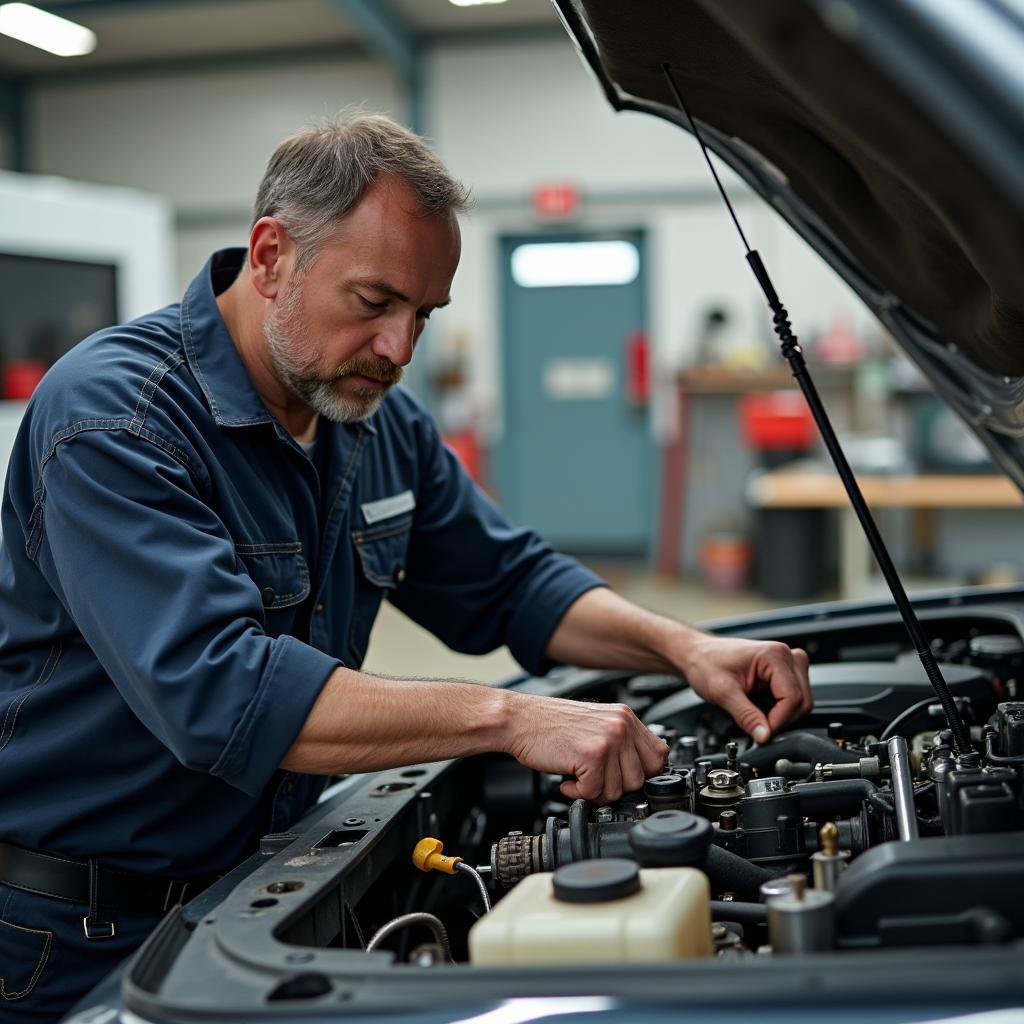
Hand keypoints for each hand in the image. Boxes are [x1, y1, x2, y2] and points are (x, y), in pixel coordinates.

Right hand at [502, 693, 668, 803]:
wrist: (519, 719)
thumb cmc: (550, 725)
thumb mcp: (596, 726)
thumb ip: (621, 744)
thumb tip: (639, 776)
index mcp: (625, 717)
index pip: (658, 756)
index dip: (641, 774)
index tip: (620, 778)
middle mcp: (621, 725)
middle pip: (640, 779)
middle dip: (614, 787)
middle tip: (591, 779)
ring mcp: (609, 739)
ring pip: (618, 790)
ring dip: (594, 791)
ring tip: (577, 775)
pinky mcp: (592, 755)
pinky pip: (595, 793)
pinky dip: (577, 792)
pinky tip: (566, 778)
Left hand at [675, 634, 811, 742]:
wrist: (698, 654)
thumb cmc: (706, 663)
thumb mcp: (723, 692)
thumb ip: (746, 716)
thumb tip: (764, 736)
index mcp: (774, 655)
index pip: (793, 698)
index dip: (779, 721)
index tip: (762, 733)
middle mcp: (786, 655)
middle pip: (802, 701)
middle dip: (782, 719)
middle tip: (758, 727)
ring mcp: (788, 663)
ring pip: (801, 701)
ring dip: (782, 714)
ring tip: (755, 711)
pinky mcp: (785, 672)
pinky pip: (794, 697)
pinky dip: (780, 709)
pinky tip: (761, 705)